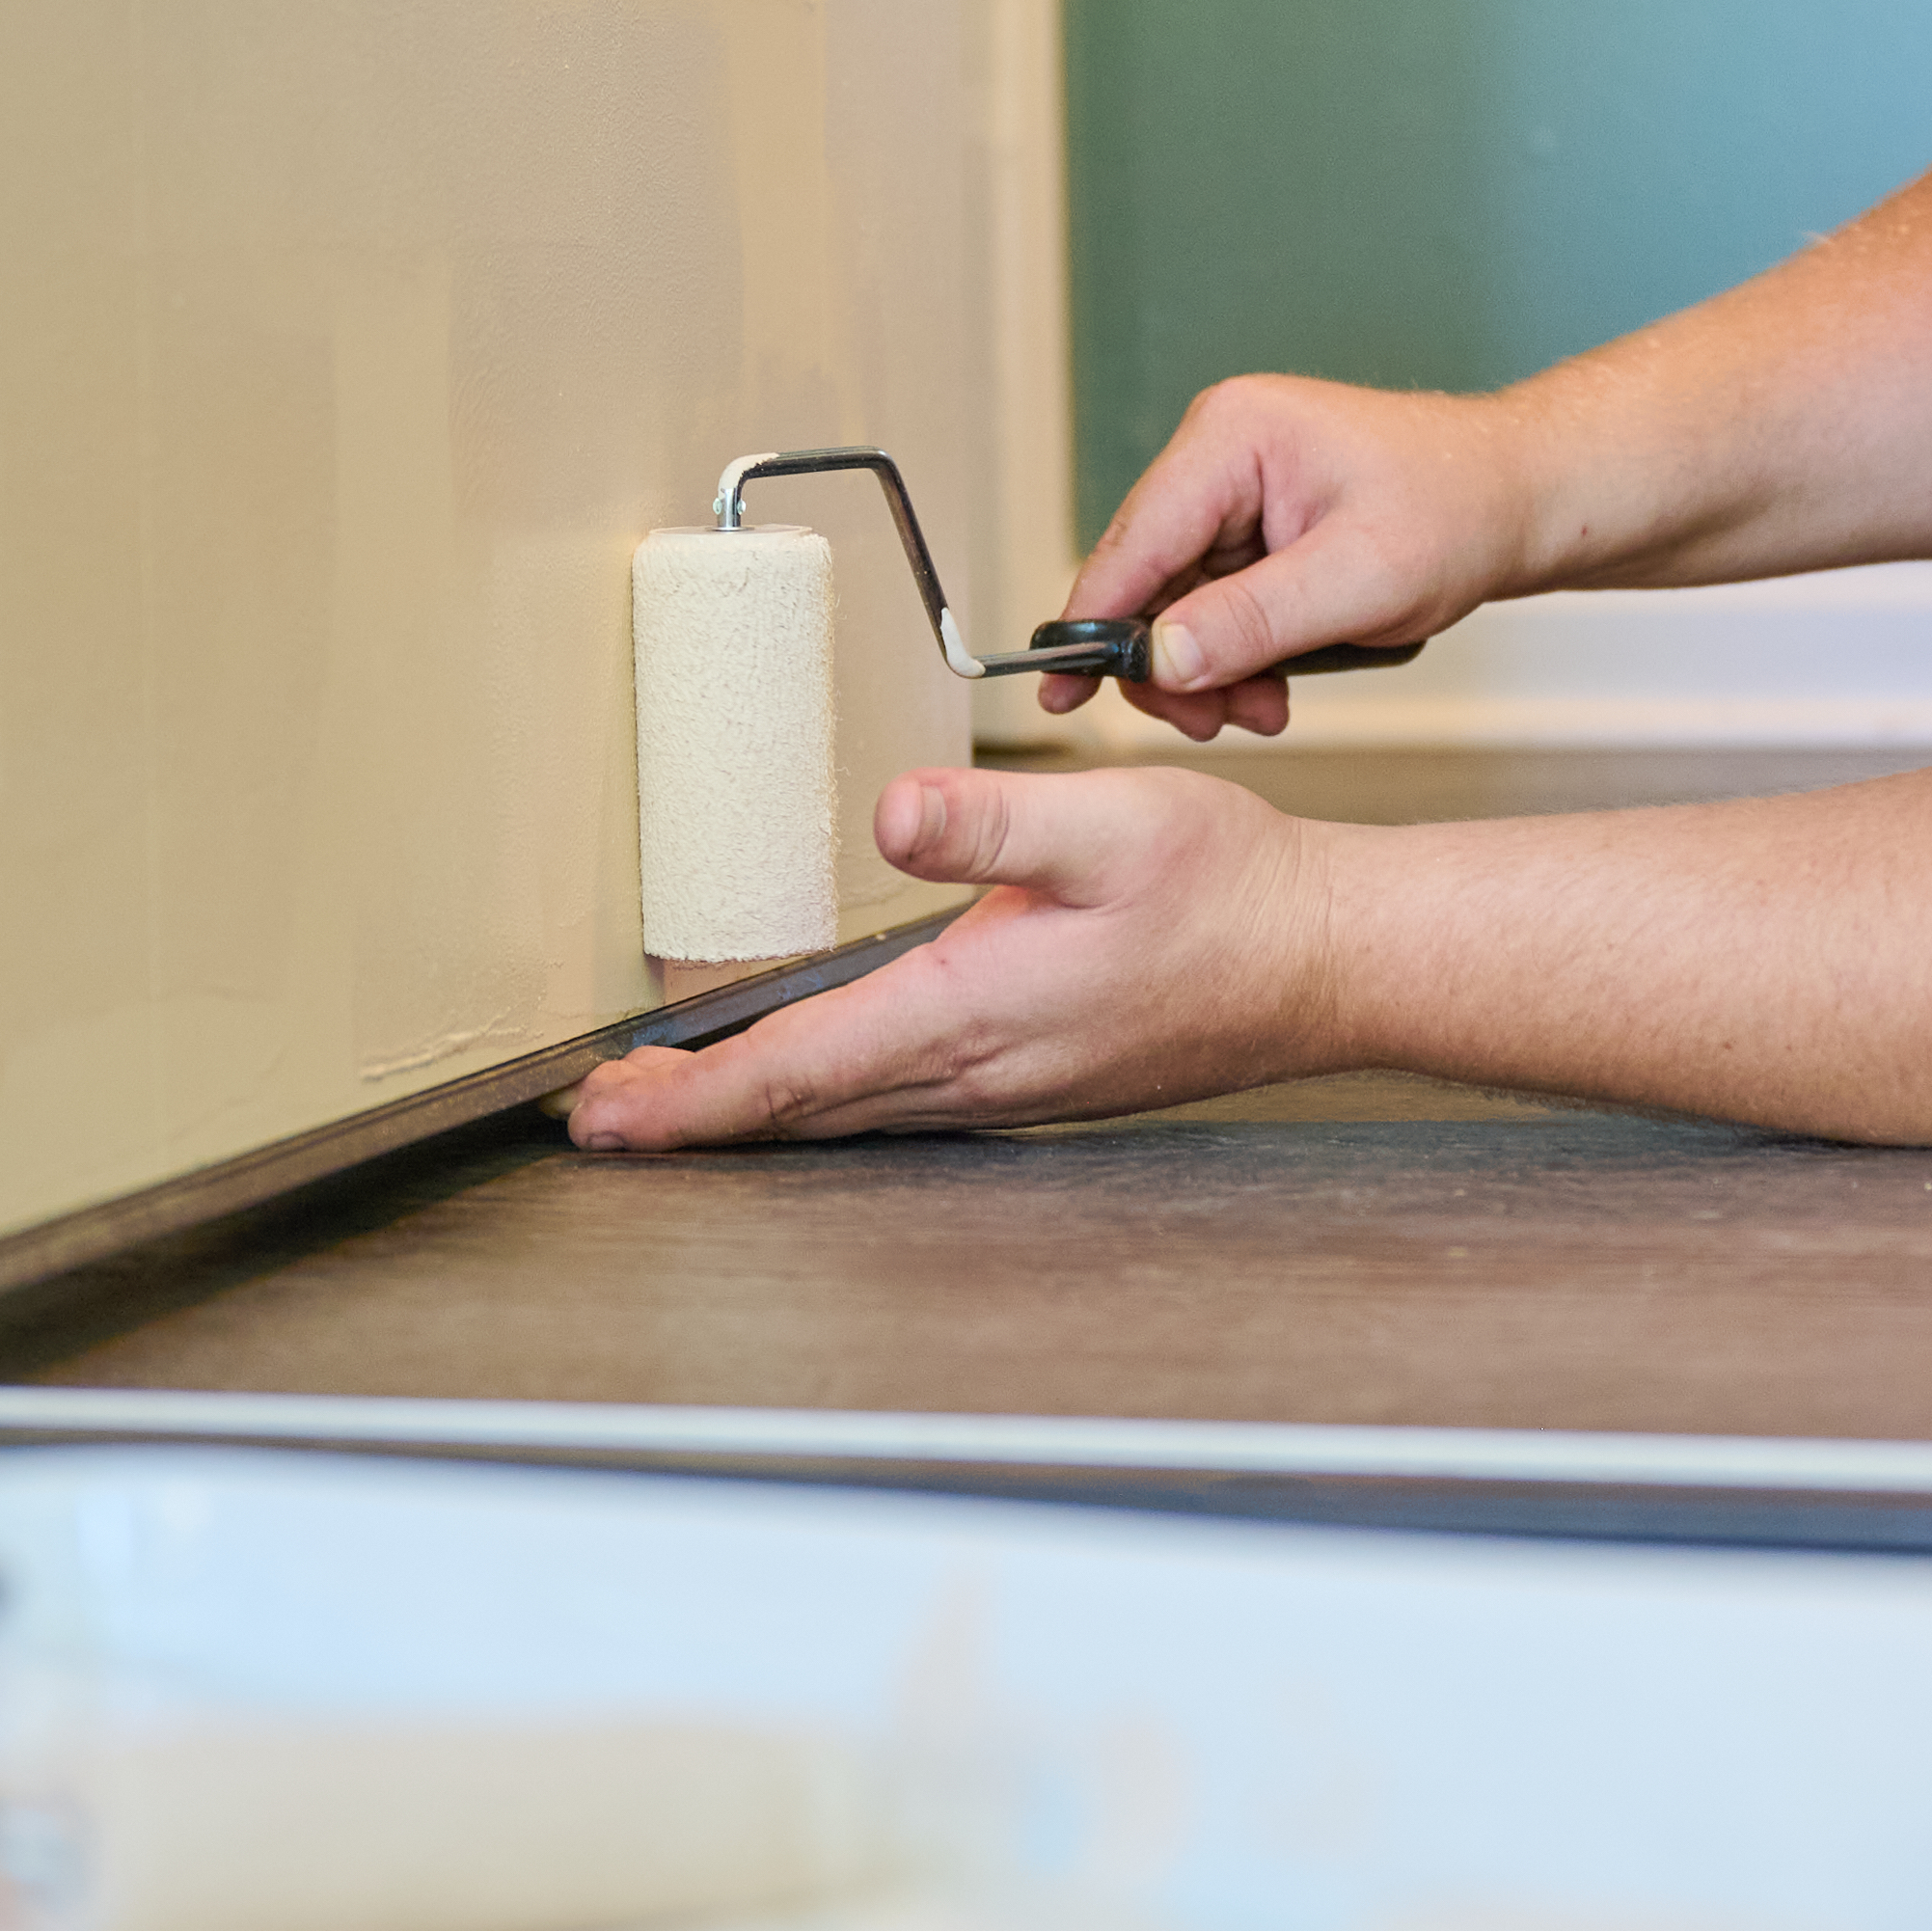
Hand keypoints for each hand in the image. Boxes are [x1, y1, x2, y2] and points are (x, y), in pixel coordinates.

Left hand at [565, 767, 1347, 1145]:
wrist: (1327, 961)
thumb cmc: (1231, 892)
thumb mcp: (1111, 823)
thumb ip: (993, 822)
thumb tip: (893, 813)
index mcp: (974, 1010)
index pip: (798, 1069)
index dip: (692, 1097)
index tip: (606, 1115)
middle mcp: (979, 1070)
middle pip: (804, 1111)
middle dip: (697, 1117)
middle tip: (604, 1116)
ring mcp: (1007, 1087)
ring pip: (849, 1117)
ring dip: (757, 1114)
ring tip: (679, 1101)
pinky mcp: (1034, 1079)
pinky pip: (898, 1107)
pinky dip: (826, 1102)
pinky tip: (814, 1080)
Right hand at [1046, 374, 1542, 740]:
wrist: (1523, 499)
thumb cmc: (1461, 510)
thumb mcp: (1360, 581)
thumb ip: (1253, 622)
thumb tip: (1160, 659)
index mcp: (1231, 436)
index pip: (1132, 542)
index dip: (1092, 625)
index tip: (1061, 695)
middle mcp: (1219, 453)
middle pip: (1145, 579)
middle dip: (1174, 663)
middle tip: (1214, 723)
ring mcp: (1234, 489)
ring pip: (1177, 602)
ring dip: (1211, 669)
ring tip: (1262, 710)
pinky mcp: (1254, 526)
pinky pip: (1214, 604)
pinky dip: (1237, 654)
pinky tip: (1273, 687)